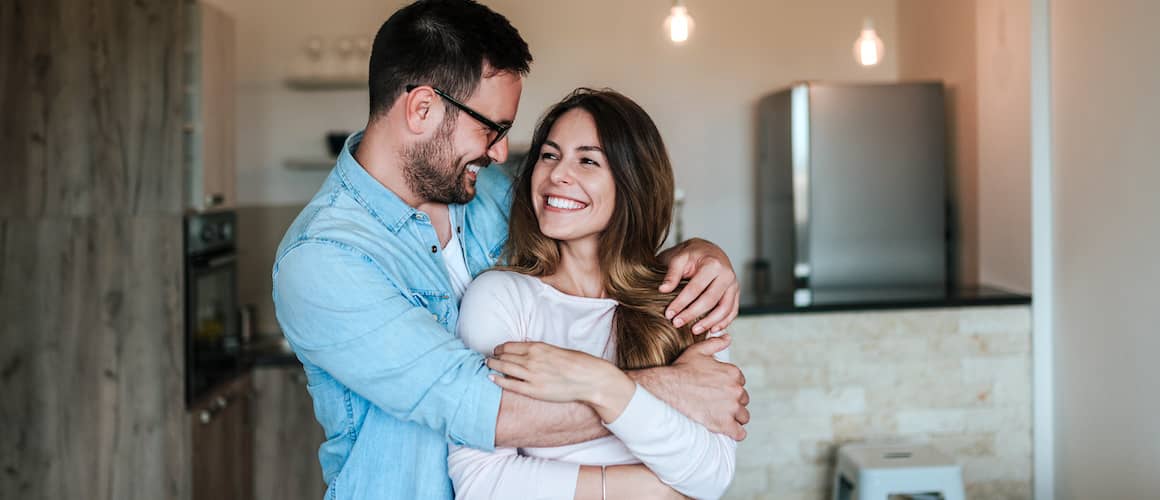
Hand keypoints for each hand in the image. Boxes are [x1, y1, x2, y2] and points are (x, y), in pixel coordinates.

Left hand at [488, 341, 635, 420]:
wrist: (589, 379)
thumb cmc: (577, 363)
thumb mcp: (556, 350)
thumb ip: (541, 352)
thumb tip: (530, 354)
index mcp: (538, 347)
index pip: (510, 346)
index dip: (500, 348)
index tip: (497, 350)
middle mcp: (531, 359)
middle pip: (504, 356)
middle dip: (494, 357)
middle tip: (488, 358)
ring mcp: (531, 375)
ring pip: (504, 368)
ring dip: (493, 366)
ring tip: (487, 366)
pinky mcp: (533, 390)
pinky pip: (510, 384)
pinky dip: (498, 380)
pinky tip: (491, 378)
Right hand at [633, 335, 749, 440]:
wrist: (667, 389)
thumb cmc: (681, 370)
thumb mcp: (698, 351)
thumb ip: (715, 343)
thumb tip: (728, 337)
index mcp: (733, 373)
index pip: (740, 382)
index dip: (730, 386)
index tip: (719, 390)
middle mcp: (736, 390)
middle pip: (743, 399)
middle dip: (734, 402)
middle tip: (718, 404)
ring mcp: (731, 409)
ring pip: (744, 416)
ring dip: (736, 417)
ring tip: (723, 417)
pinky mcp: (724, 425)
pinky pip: (739, 433)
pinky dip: (735, 432)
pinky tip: (728, 430)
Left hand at [658, 238, 739, 335]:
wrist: (708, 250)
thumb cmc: (692, 255)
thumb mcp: (679, 258)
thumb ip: (672, 273)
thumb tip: (663, 290)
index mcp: (713, 264)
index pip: (695, 288)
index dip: (681, 303)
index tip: (669, 314)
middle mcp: (727, 275)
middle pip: (710, 300)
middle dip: (692, 314)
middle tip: (677, 324)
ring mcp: (734, 285)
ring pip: (724, 309)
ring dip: (709, 323)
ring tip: (694, 331)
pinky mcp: (736, 293)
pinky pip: (732, 311)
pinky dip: (724, 322)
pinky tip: (711, 330)